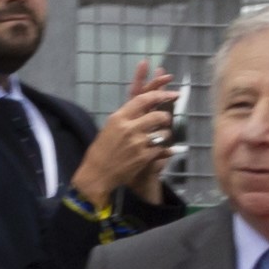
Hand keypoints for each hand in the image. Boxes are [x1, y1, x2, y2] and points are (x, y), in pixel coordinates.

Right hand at [74, 69, 179, 204]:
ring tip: (157, 139)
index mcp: (118, 118)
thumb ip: (127, 117)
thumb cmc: (102, 150)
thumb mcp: (110, 128)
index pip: (143, 100)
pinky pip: (162, 148)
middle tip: (163, 122)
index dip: (160, 95)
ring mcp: (138, 143)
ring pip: (164, 133)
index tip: (171, 94)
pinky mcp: (145, 157)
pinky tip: (156, 151)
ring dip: (164, 135)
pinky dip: (162, 149)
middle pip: (159, 116)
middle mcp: (129, 128)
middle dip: (165, 118)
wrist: (97, 174)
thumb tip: (146, 107)